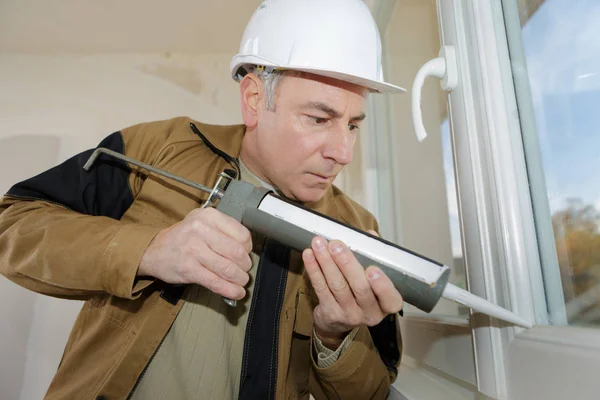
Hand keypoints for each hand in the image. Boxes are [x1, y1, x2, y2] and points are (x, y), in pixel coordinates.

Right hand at [138, 207, 252, 299]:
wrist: (153, 250)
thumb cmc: (183, 237)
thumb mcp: (202, 222)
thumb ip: (223, 230)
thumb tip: (247, 249)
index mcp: (208, 216)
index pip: (241, 234)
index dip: (248, 248)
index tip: (246, 253)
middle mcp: (201, 230)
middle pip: (237, 253)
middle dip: (245, 265)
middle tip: (244, 270)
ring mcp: (194, 250)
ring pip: (228, 269)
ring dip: (240, 279)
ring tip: (241, 282)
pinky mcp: (188, 269)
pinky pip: (216, 282)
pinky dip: (230, 290)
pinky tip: (236, 292)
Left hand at [302, 231, 402, 347]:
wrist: (341, 323)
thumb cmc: (362, 293)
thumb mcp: (374, 279)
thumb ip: (374, 256)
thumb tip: (370, 234)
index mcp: (387, 304)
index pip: (390, 298)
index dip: (382, 285)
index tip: (372, 268)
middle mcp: (370, 313)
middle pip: (360, 288)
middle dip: (347, 263)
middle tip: (336, 244)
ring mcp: (350, 315)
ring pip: (338, 286)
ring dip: (326, 262)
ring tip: (319, 244)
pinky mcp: (330, 313)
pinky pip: (321, 289)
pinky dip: (314, 270)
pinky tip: (309, 255)